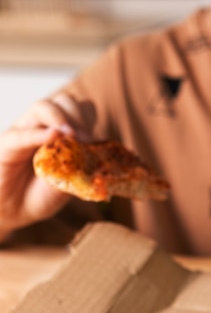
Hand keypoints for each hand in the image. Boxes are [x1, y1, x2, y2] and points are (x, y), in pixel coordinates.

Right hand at [0, 93, 94, 240]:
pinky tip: (51, 137)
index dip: (89, 119)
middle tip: (85, 141)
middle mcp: (43, 126)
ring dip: (61, 119)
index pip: (80, 108)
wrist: (14, 211)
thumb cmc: (41, 195)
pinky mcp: (6, 145)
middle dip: (79, 117)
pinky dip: (38, 134)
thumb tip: (99, 159)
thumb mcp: (69, 184)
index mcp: (62, 132)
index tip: (94, 141)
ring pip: (42, 107)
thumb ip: (81, 170)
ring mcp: (24, 132)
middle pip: (65, 101)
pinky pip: (21, 134)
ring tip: (71, 137)